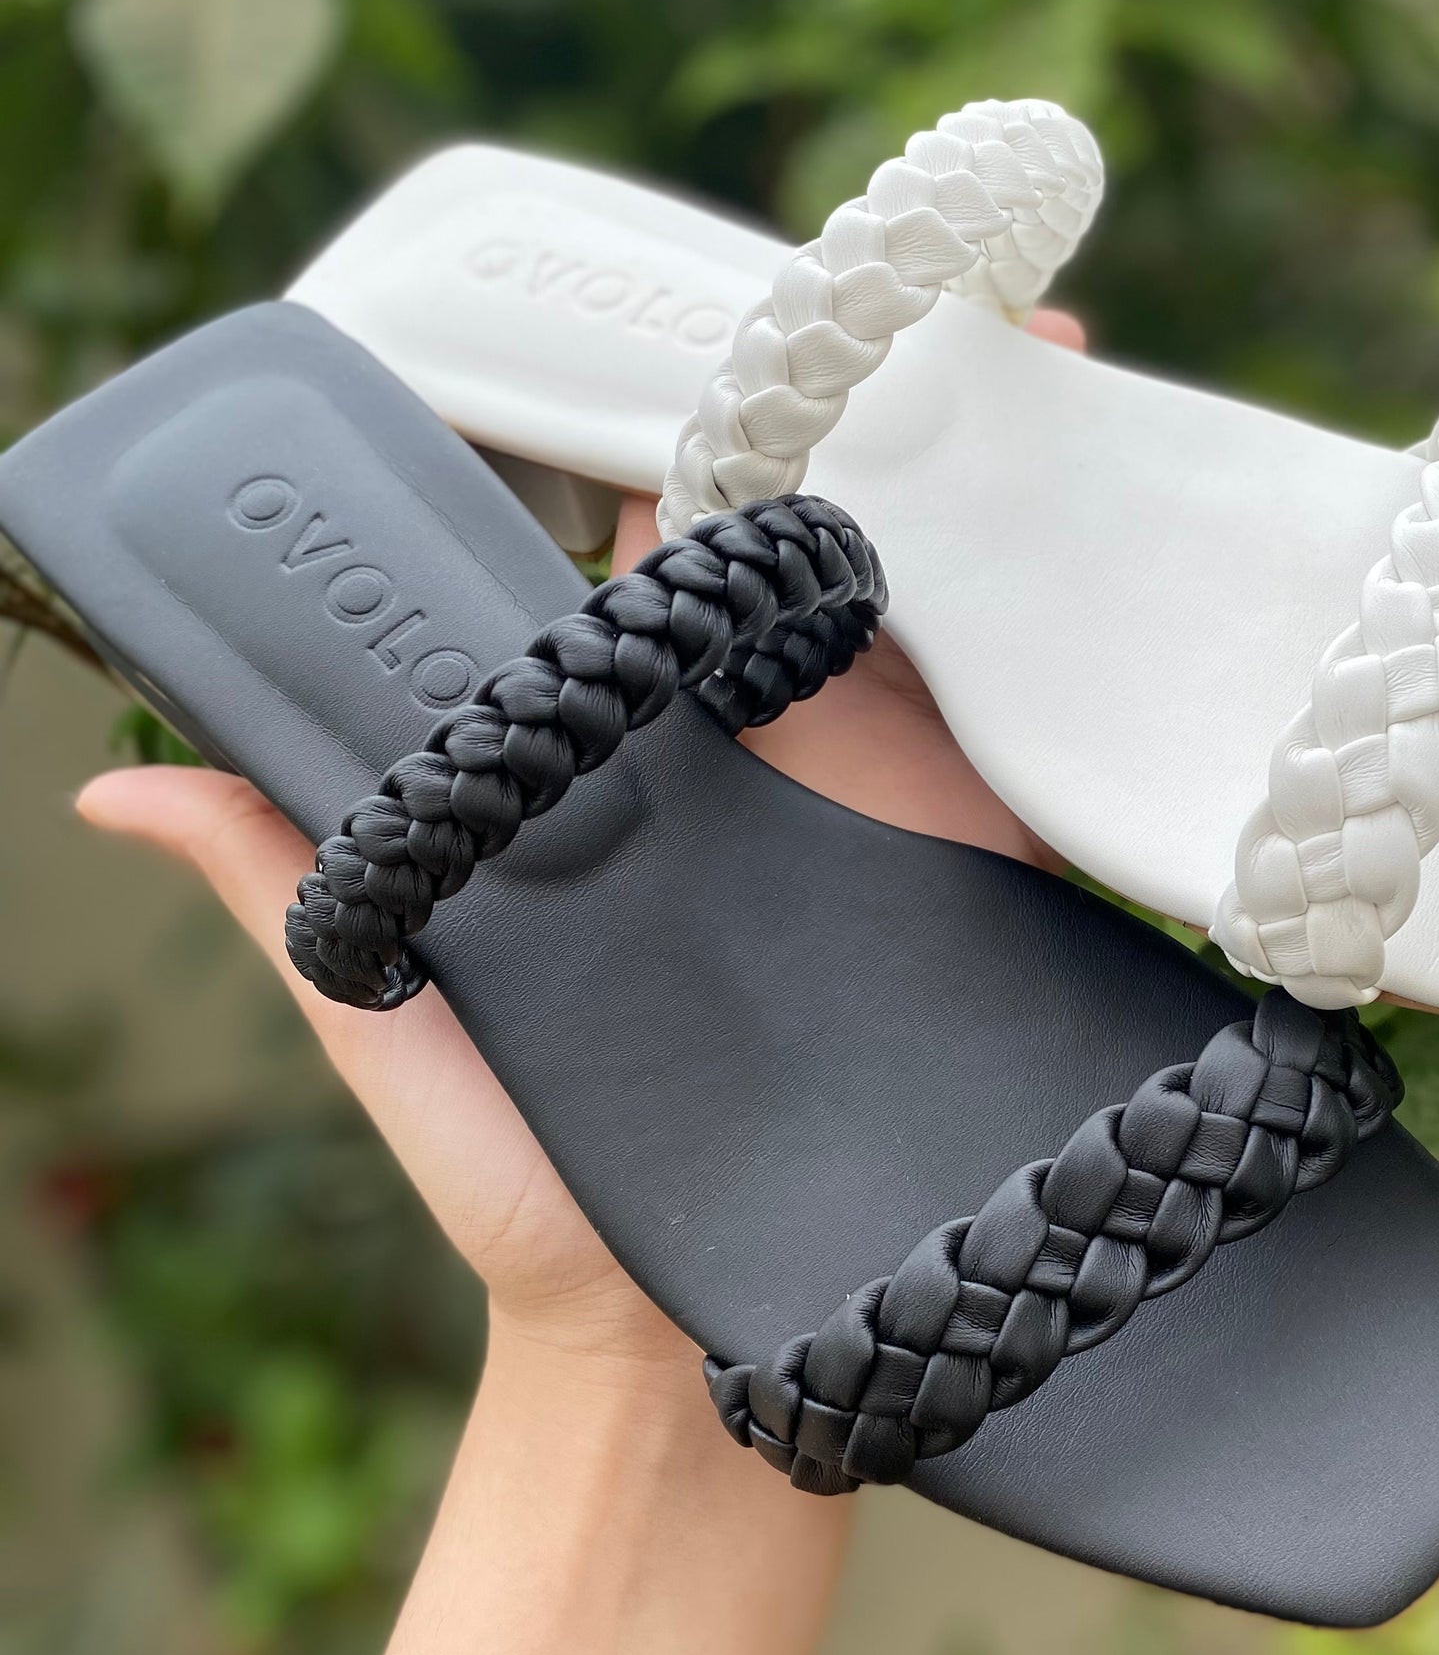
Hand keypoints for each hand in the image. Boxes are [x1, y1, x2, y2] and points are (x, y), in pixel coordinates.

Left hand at [75, 307, 1085, 1373]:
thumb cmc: (520, 1187)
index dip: (684, 435)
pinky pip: (1027, 741)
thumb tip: (112, 784)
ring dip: (992, 490)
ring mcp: (870, 810)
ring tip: (1042, 365)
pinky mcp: (969, 875)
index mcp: (615, 764)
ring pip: (934, 612)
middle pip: (818, 547)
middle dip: (876, 420)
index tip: (719, 328)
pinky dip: (1080, 642)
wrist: (677, 1345)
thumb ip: (293, 891)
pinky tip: (1111, 545)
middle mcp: (751, 764)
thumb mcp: (395, 1022)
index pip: (648, 557)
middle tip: (926, 309)